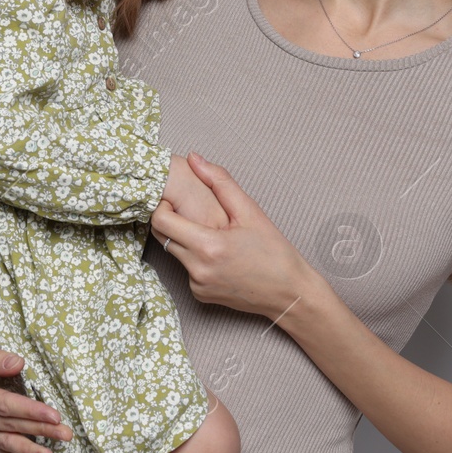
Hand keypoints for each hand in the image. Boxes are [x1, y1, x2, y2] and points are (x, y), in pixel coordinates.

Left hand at [150, 153, 318, 320]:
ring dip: (183, 239)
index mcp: (208, 246)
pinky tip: (217, 255)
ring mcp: (197, 285)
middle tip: (186, 209)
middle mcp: (197, 268)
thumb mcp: (250, 211)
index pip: (161, 220)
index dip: (161, 204)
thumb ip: (219, 181)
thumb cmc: (274, 251)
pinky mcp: (200, 294)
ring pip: (173, 253)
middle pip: (162, 236)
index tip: (172, 197)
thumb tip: (193, 158)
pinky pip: (186, 269)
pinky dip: (195, 258)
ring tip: (209, 231)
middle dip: (169, 219)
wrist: (289, 293)